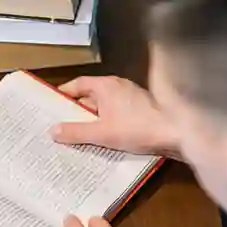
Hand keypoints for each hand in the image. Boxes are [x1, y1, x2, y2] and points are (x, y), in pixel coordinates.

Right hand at [50, 76, 181, 159]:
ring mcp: (130, 98)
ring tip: (77, 137)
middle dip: (76, 112)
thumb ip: (76, 132)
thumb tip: (52, 131)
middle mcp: (118, 87)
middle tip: (59, 127)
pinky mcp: (140, 111)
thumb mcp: (102, 133)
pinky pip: (116, 115)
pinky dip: (106, 125)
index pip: (77, 85)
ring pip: (103, 108)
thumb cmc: (136, 128)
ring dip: (92, 120)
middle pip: (90, 97)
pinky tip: (102, 141)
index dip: (63, 95)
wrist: (175, 133)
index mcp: (106, 86)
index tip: (51, 107)